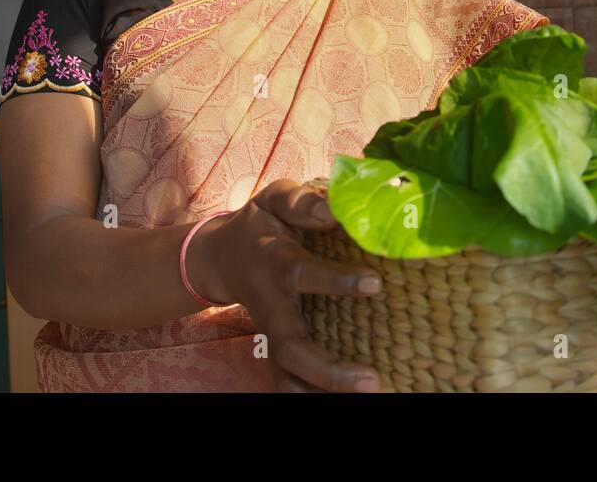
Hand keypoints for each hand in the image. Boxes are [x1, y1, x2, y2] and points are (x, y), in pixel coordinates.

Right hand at [189, 179, 383, 391]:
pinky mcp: (277, 347)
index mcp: (274, 264)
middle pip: (291, 347)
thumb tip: (334, 213)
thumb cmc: (260, 224)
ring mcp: (273, 332)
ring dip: (320, 391)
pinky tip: (350, 397)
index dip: (337, 280)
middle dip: (327, 370)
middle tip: (371, 380)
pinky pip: (289, 380)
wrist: (221, 257)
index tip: (375, 283)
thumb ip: (301, 201)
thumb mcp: (273, 198)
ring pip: (286, 374)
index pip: (303, 274)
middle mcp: (273, 305)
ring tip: (367, 394)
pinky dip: (312, 394)